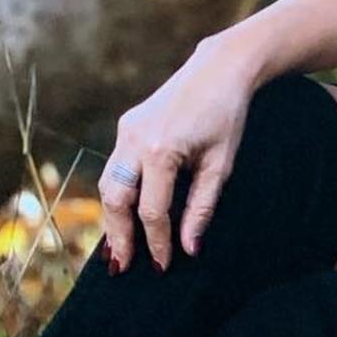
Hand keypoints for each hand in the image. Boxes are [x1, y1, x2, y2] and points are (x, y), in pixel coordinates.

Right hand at [101, 40, 259, 271]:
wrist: (220, 68)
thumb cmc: (228, 116)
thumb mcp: (222, 163)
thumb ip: (202, 207)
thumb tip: (189, 248)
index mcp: (161, 151)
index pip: (152, 210)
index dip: (156, 241)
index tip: (163, 266)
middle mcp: (134, 141)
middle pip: (116, 201)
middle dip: (119, 237)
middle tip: (122, 269)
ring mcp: (126, 131)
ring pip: (108, 185)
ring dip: (111, 218)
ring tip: (118, 250)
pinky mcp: (126, 125)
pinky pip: (114, 167)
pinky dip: (116, 193)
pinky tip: (122, 215)